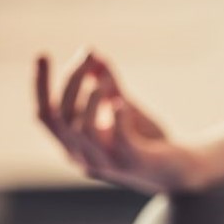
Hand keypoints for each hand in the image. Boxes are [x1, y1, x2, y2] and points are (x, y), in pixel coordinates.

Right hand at [35, 51, 202, 193]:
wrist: (182, 170)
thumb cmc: (149, 140)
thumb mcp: (125, 109)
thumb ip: (108, 86)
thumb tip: (94, 55)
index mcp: (75, 146)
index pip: (46, 116)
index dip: (40, 86)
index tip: (43, 54)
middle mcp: (83, 158)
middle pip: (61, 117)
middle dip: (72, 81)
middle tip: (88, 56)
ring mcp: (107, 164)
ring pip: (83, 129)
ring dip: (92, 98)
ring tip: (105, 79)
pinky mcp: (132, 164)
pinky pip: (118, 140)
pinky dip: (118, 117)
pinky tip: (122, 102)